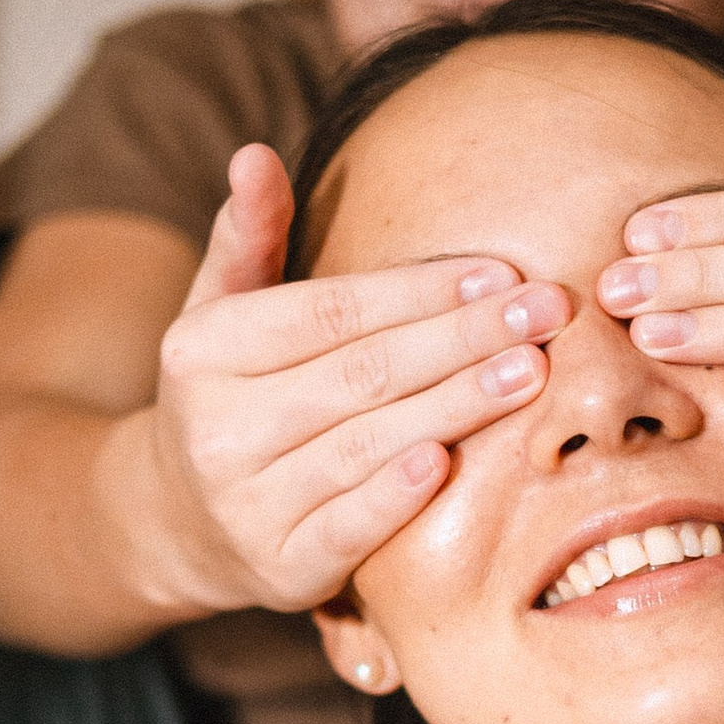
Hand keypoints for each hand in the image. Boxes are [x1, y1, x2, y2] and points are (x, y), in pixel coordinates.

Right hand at [147, 144, 572, 615]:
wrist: (178, 522)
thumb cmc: (230, 396)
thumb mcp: (221, 313)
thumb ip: (249, 238)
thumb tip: (256, 154)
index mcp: (203, 351)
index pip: (329, 312)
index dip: (418, 292)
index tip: (500, 272)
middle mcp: (217, 428)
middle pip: (360, 374)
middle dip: (461, 340)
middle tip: (545, 314)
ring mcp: (247, 504)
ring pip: (365, 445)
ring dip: (454, 407)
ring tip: (530, 374)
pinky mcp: (280, 569)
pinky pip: (348, 528)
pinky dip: (397, 496)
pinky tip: (450, 460)